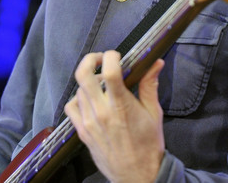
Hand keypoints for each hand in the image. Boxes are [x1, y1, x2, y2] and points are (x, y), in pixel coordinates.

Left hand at [64, 50, 164, 182]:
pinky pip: (71, 107)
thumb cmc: (149, 145)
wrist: (139, 177)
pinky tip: (90, 101)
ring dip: (89, 81)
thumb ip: (150, 85)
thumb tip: (156, 62)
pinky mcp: (82, 132)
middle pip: (83, 74)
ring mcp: (89, 122)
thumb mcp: (154, 113)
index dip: (111, 56)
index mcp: (121, 105)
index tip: (117, 56)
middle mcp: (101, 111)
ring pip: (79, 89)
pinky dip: (78, 99)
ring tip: (101, 84)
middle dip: (90, 59)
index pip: (109, 71)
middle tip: (101, 59)